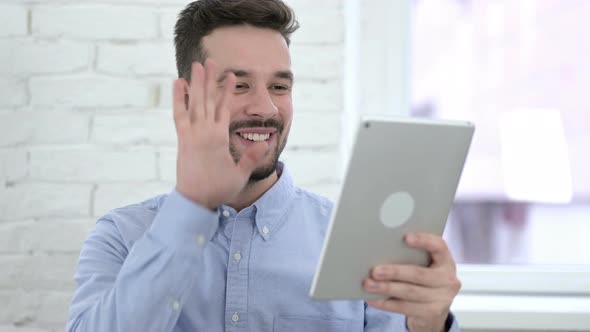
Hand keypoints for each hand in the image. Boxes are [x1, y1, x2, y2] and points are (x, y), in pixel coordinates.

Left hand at [172, 59, 267, 208]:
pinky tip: (179, 86)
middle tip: (209, 61)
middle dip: (209, 79)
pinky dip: (179, 100)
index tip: (231, 75)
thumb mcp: (239, 174)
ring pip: (192, 103)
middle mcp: (203, 132)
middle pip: (207, 100)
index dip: (228, 91)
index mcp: (219, 138)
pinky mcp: (182, 139)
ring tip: (194, 67)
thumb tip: (265, 143)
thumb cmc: (218, 189)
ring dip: (194, 84)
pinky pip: (179, 114)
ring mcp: (190, 134)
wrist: (193, 200)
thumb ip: (251, 158)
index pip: (225, 108)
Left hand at [363, 233, 460, 331]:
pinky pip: (404, 307)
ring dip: (386, 288)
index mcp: (446, 262)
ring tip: (369, 284)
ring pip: (409, 292)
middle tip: (375, 270)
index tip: (406, 238)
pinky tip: (373, 299)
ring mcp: (441, 299)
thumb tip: (381, 249)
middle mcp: (447, 280)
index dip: (424, 241)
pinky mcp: (431, 313)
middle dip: (394, 272)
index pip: (439, 246)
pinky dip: (386, 303)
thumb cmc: (424, 280)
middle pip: (419, 274)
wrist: (436, 309)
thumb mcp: (425, 266)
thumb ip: (411, 256)